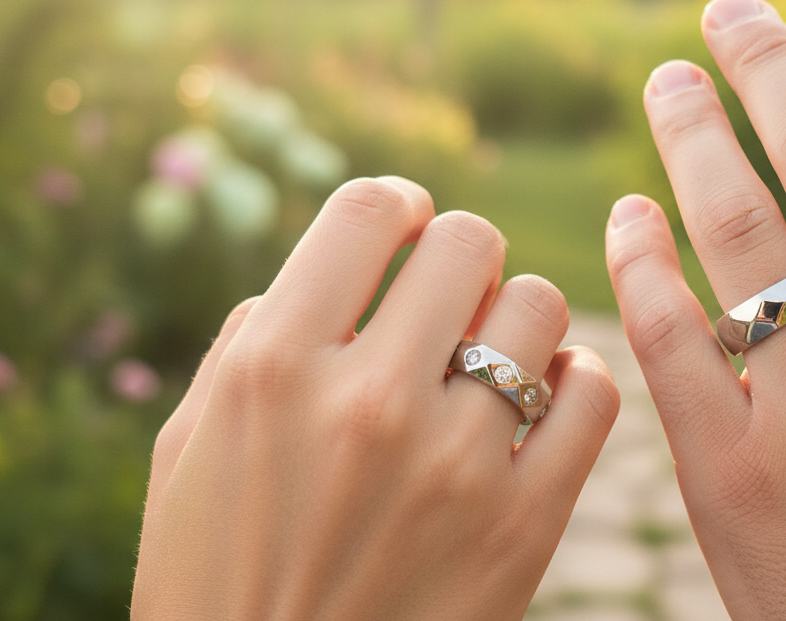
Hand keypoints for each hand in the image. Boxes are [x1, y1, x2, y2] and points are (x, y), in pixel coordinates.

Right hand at [133, 177, 618, 619]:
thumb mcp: (191, 450)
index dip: (396, 205)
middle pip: (468, 242)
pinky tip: (548, 395)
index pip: (366, 211)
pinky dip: (577, 381)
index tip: (406, 226)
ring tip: (495, 355)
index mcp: (271, 369)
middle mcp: (366, 401)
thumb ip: (254, 340)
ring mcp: (453, 464)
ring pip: (541, 307)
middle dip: (462, 257)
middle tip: (453, 296)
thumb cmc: (218, 581)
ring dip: (519, 318)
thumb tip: (339, 266)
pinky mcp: (524, 525)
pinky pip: (594, 397)